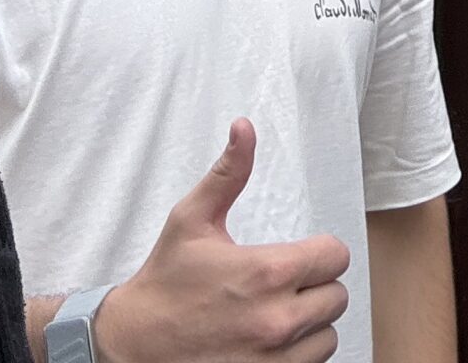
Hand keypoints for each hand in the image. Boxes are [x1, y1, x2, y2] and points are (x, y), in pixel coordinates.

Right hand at [94, 119, 352, 362]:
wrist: (130, 346)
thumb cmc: (163, 283)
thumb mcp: (191, 221)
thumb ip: (228, 173)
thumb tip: (244, 127)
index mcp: (267, 272)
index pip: (336, 256)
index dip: (319, 252)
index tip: (298, 257)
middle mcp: (277, 319)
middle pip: (337, 297)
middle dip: (316, 287)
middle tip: (284, 286)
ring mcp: (274, 358)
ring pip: (328, 336)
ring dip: (310, 326)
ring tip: (277, 315)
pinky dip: (298, 354)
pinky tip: (271, 342)